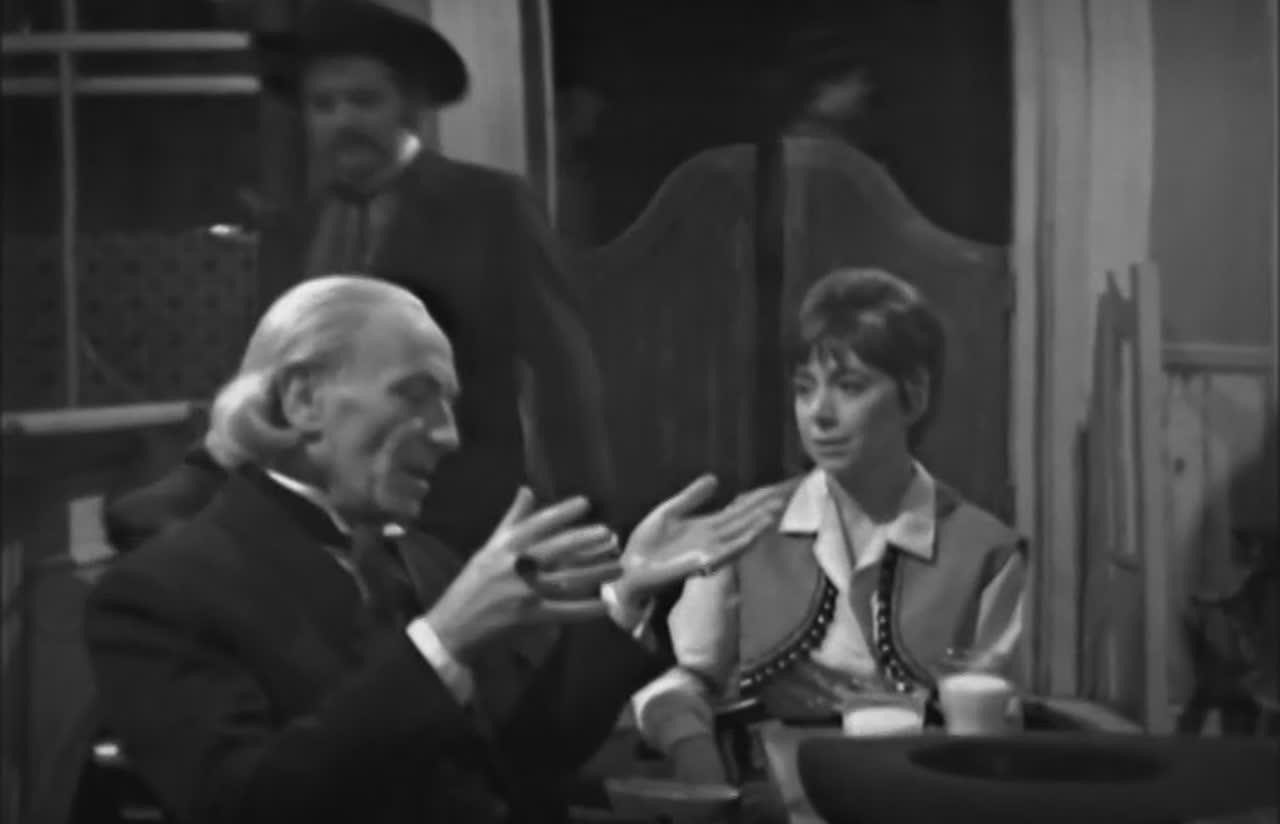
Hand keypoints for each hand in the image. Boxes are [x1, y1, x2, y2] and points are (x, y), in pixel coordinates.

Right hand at [427, 487, 620, 657]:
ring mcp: (522, 592)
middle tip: (609, 534)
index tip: (586, 503)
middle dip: (584, 540)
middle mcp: (513, 566)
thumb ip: (511, 520)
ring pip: (565, 579)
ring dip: (594, 573)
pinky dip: (585, 609)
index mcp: (502, 547)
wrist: (452, 626)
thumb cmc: (470, 585)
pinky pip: (563, 611)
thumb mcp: (488, 548)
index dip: (562, 512)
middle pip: (555, 549)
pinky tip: (604, 604)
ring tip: (617, 566)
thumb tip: (527, 490)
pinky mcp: (528, 617)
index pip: (536, 524)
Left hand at [612, 476, 784, 609]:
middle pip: (743, 522)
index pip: (736, 511)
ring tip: (773, 512)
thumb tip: (714, 478)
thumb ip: (691, 497)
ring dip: (756, 526)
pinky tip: (752, 535)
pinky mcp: (700, 563)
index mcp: (706, 526)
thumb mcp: (669, 511)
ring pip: (739, 536)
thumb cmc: (647, 543)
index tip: (774, 489)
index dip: (754, 501)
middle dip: (762, 511)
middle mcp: (713, 539)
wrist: (630, 566)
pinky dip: (739, 543)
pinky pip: (724, 552)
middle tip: (784, 497)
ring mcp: (708, 551)